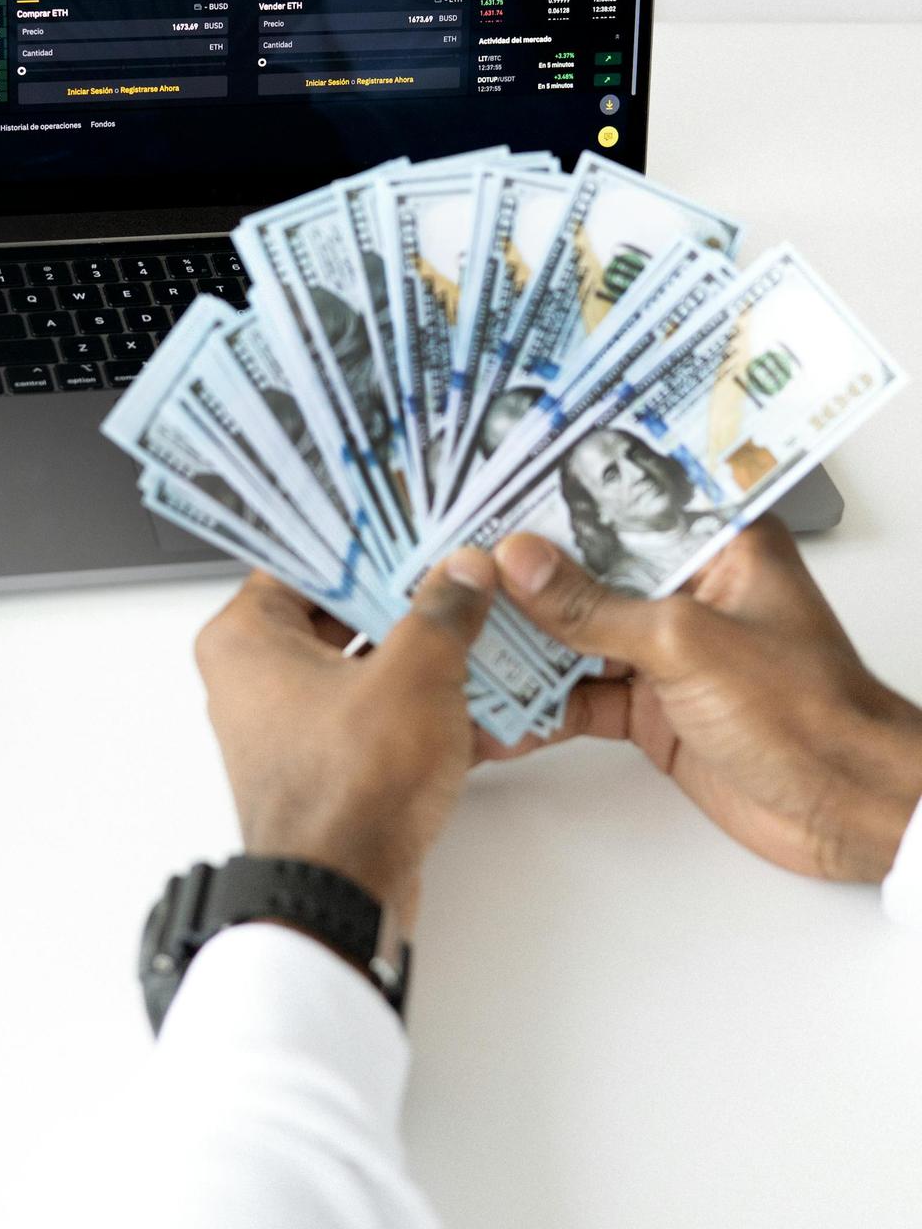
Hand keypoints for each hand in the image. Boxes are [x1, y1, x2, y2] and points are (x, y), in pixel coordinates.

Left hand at [194, 550, 497, 929]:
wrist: (342, 896)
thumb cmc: (349, 789)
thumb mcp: (415, 673)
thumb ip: (443, 611)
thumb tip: (464, 572)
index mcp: (245, 638)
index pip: (306, 559)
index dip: (367, 540)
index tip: (416, 523)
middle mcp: (255, 679)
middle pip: (339, 611)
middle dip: (407, 596)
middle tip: (459, 568)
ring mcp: (290, 726)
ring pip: (365, 664)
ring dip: (423, 651)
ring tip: (482, 622)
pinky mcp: (327, 766)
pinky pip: (377, 715)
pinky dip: (422, 704)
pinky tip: (484, 691)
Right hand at [493, 516, 921, 882]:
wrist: (849, 810)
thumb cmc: (808, 710)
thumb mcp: (687, 643)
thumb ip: (594, 607)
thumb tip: (520, 562)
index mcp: (714, 541)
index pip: (620, 502)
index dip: (554, 496)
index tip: (486, 489)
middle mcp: (686, 586)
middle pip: (587, 570)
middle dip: (521, 577)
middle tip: (449, 568)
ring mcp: (667, 649)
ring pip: (575, 636)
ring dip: (521, 645)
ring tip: (455, 637)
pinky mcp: (653, 708)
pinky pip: (581, 697)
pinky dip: (540, 706)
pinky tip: (494, 709)